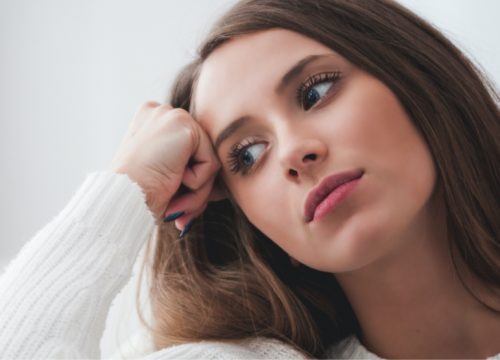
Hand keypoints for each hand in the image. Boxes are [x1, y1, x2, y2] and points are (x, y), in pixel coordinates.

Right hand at [111, 102, 220, 227]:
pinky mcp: (184, 125)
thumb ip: (184, 172)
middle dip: (195, 191)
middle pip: (201, 156)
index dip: (187, 183)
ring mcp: (172, 115)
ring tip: (173, 201)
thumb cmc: (137, 198)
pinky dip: (197, 182)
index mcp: (151, 124)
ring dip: (196, 192)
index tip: (171, 204)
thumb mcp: (161, 178)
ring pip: (209, 162)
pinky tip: (172, 179)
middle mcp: (161, 113)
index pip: (190, 153)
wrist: (122, 201)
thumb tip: (216, 190)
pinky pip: (211, 163)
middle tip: (176, 211)